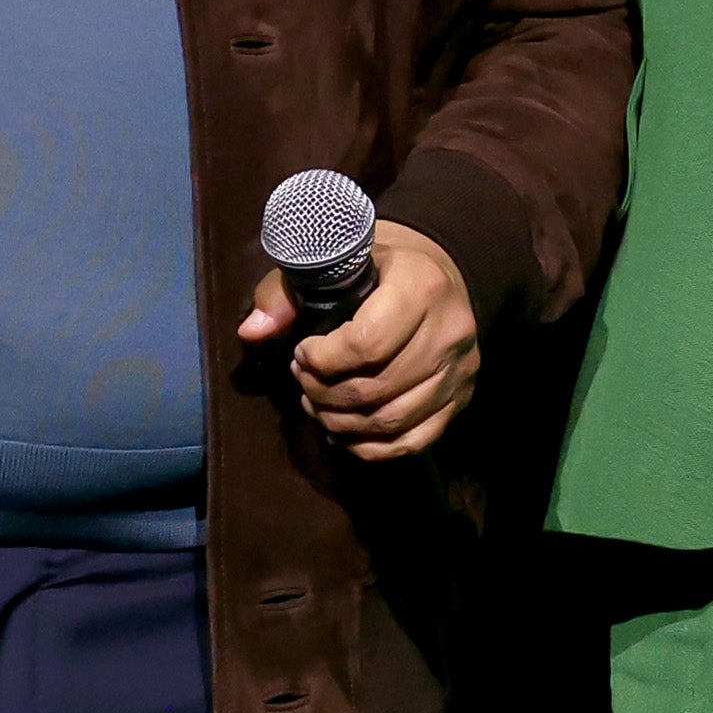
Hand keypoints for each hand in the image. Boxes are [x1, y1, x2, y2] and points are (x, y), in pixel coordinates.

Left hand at [234, 220, 481, 462]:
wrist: (435, 274)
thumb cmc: (374, 269)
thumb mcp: (332, 265)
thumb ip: (285, 293)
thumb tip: (251, 331)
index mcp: (421, 286)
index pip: (367, 343)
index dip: (322, 360)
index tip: (301, 352)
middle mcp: (451, 330)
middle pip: (376, 388)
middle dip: (324, 394)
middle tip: (302, 381)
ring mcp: (461, 369)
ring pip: (392, 420)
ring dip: (341, 423)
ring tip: (316, 406)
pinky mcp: (462, 398)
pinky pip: (413, 442)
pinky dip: (370, 447)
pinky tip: (342, 432)